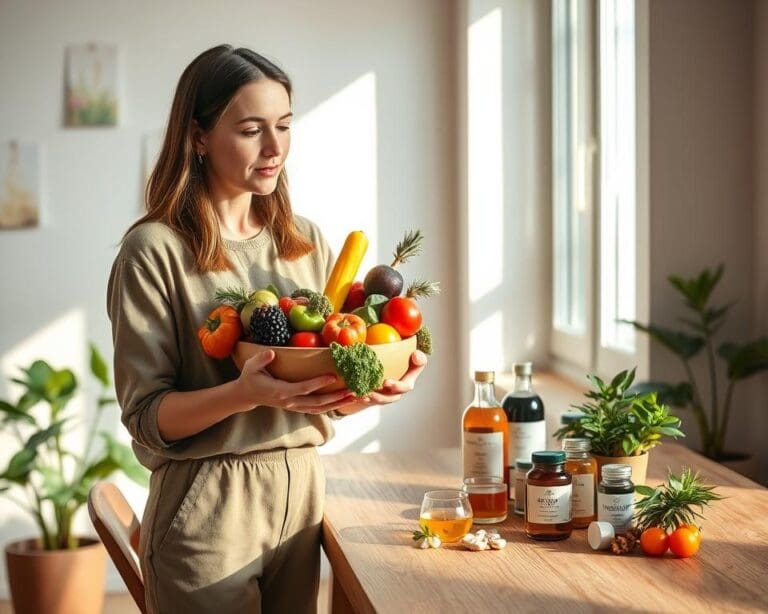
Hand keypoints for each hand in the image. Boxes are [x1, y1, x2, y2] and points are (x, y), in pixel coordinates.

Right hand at [237, 349, 358, 414]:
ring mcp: (294, 406)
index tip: (332, 377)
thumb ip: (262, 359)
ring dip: (337, 403)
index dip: (318, 383)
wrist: (247, 395)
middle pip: (317, 403)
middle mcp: (290, 402)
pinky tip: (343, 401)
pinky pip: (317, 409)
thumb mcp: (251, 366)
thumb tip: (272, 352)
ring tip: (354, 397)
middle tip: (352, 390)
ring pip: (319, 408)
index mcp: (280, 391)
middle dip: (335, 397)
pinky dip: (331, 406)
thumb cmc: (251, 377)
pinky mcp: (297, 407)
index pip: (303, 388)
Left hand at [334, 350, 427, 415]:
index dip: (397, 387)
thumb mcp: (416, 358)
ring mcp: (385, 394)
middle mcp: (396, 392)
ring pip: (376, 400)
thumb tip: (416, 355)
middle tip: (369, 393)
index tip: (387, 382)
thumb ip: (419, 358)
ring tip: (358, 396)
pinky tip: (351, 394)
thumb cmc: (408, 359)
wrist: (395, 361)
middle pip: (388, 398)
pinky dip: (360, 397)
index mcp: (407, 384)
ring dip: (368, 399)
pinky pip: (367, 398)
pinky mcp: (375, 394)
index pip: (405, 387)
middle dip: (379, 397)